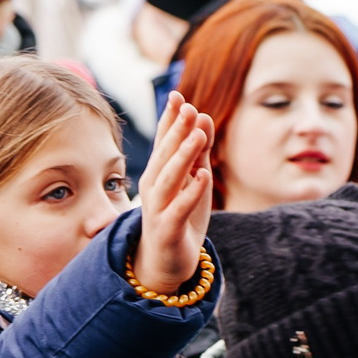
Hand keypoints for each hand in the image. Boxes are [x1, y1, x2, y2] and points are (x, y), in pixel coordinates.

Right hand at [133, 93, 213, 295]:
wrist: (165, 261)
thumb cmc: (180, 216)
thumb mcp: (194, 180)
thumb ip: (198, 151)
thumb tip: (203, 115)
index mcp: (159, 172)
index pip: (163, 141)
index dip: (169, 119)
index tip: (178, 95)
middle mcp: (153, 187)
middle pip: (165, 155)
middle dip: (176, 132)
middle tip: (190, 109)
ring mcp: (157, 208)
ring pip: (169, 179)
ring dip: (183, 157)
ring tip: (198, 136)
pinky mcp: (167, 229)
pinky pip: (178, 209)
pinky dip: (191, 193)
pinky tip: (203, 177)